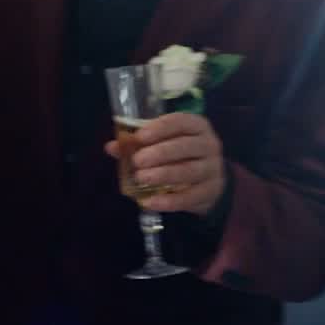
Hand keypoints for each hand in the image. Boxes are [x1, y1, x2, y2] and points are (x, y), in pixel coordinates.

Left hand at [103, 112, 225, 215]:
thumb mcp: (164, 143)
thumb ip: (139, 144)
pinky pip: (189, 197)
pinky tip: (148, 202)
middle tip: (138, 160)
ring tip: (141, 178)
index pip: (180, 122)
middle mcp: (208, 145)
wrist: (208, 180)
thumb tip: (112, 147)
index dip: (160, 128)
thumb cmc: (181, 155)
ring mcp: (212, 169)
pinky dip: (168, 201)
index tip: (140, 136)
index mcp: (197, 126)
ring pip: (188, 171)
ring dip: (163, 175)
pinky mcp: (210, 192)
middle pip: (185, 147)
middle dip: (159, 153)